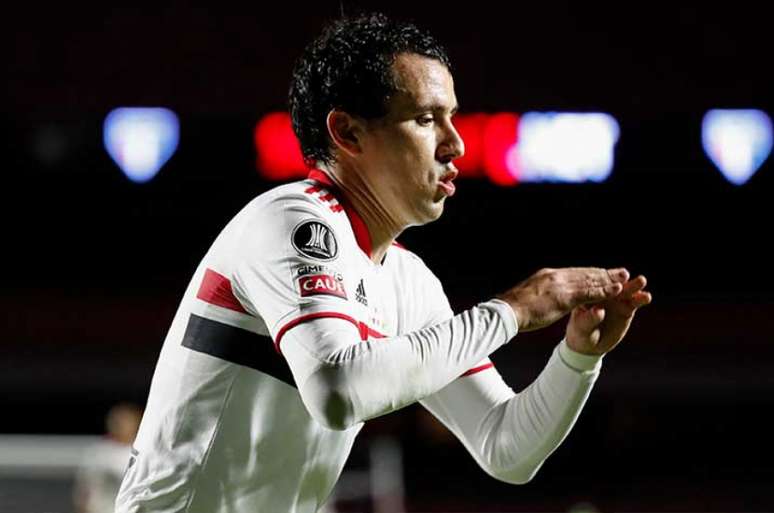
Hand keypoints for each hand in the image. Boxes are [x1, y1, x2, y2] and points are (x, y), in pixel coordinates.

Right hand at [497, 267, 629, 331]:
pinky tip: (617, 290)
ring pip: (590, 280)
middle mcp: (555, 276)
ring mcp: (561, 285)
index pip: (572, 273)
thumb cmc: (513, 309)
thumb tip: (539, 296)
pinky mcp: (565, 297)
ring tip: (624, 277)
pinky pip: (590, 293)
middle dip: (603, 273)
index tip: (601, 272)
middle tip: (620, 271)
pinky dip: (605, 290)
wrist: (506, 311)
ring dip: (609, 279)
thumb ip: (538, 293)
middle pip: (584, 273)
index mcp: (546, 275)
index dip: (589, 273)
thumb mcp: (527, 296)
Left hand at [565, 274, 651, 355]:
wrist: (591, 344)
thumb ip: (590, 319)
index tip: (608, 282)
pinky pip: (634, 301)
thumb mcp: (583, 327)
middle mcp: (603, 293)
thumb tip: (598, 311)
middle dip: (619, 278)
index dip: (602, 284)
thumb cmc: (581, 333)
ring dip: (633, 285)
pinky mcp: (626, 307)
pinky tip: (646, 296)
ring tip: (641, 280)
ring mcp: (616, 299)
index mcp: (588, 294)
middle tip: (626, 274)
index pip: (595, 287)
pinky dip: (640, 298)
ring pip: (626, 290)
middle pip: (612, 284)